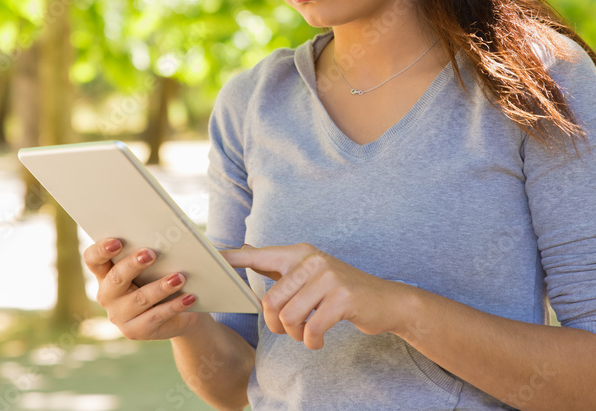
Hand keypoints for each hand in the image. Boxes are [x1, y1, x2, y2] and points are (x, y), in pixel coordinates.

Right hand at [83, 237, 203, 340]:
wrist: (177, 313)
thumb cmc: (161, 277)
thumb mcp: (152, 266)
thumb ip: (149, 253)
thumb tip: (165, 237)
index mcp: (105, 273)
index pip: (93, 259)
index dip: (101, 250)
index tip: (117, 242)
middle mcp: (107, 295)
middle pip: (116, 278)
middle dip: (133, 265)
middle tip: (152, 254)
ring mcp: (119, 316)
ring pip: (139, 299)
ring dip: (161, 287)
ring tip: (179, 277)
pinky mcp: (136, 331)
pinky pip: (156, 317)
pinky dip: (174, 306)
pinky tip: (189, 297)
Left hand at [220, 243, 404, 349]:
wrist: (385, 300)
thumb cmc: (339, 291)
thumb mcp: (309, 274)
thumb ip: (278, 267)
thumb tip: (243, 253)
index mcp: (299, 253)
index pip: (258, 255)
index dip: (233, 259)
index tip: (211, 257)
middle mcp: (311, 260)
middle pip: (271, 301)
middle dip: (275, 325)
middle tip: (290, 329)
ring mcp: (328, 278)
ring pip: (289, 317)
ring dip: (294, 334)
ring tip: (306, 332)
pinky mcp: (342, 298)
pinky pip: (310, 329)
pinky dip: (311, 341)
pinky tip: (319, 339)